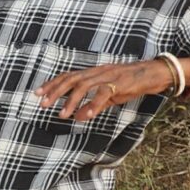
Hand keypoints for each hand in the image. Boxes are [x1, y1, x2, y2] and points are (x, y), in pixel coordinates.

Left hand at [35, 57, 174, 122]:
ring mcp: (108, 76)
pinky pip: (104, 94)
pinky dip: (93, 105)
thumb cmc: (129, 84)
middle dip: (55, 92)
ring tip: (62, 115)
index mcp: (92, 73)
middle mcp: (97, 72)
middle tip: (42, 104)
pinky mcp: (120, 84)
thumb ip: (91, 106)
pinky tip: (85, 116)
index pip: (67, 76)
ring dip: (71, 101)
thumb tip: (76, 117)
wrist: (153, 74)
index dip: (52, 84)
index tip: (36, 94)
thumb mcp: (108, 96)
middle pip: (71, 80)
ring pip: (84, 86)